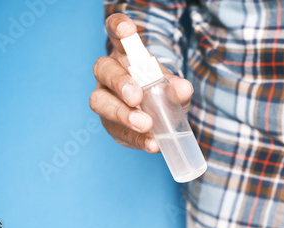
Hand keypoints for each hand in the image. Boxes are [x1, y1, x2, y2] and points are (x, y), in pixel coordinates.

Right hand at [89, 13, 192, 152]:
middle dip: (120, 83)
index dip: (118, 28)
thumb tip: (183, 88)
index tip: (125, 29)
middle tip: (137, 97)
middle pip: (103, 69)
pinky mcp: (110, 125)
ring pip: (100, 101)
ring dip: (122, 114)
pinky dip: (136, 138)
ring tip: (145, 125)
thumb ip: (179, 88)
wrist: (162, 120)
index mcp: (126, 56)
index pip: (117, 36)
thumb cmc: (164, 94)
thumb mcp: (175, 90)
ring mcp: (105, 99)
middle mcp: (110, 74)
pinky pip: (117, 131)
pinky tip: (151, 143)